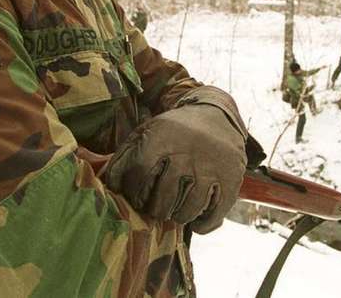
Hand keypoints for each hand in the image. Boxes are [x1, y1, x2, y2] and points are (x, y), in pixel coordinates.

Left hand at [105, 87, 247, 233]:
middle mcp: (187, 155)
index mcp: (163, 140)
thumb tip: (108, 185)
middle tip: (155, 207)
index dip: (133, 192)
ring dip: (177, 217)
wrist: (217, 116)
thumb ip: (125, 157)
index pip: (139, 176)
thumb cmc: (174, 131)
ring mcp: (211, 169)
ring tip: (174, 210)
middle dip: (154, 209)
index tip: (136, 195)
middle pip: (162, 200)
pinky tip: (195, 218)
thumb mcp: (147, 133)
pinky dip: (201, 225)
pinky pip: (213, 216)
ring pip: (187, 211)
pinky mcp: (231, 181)